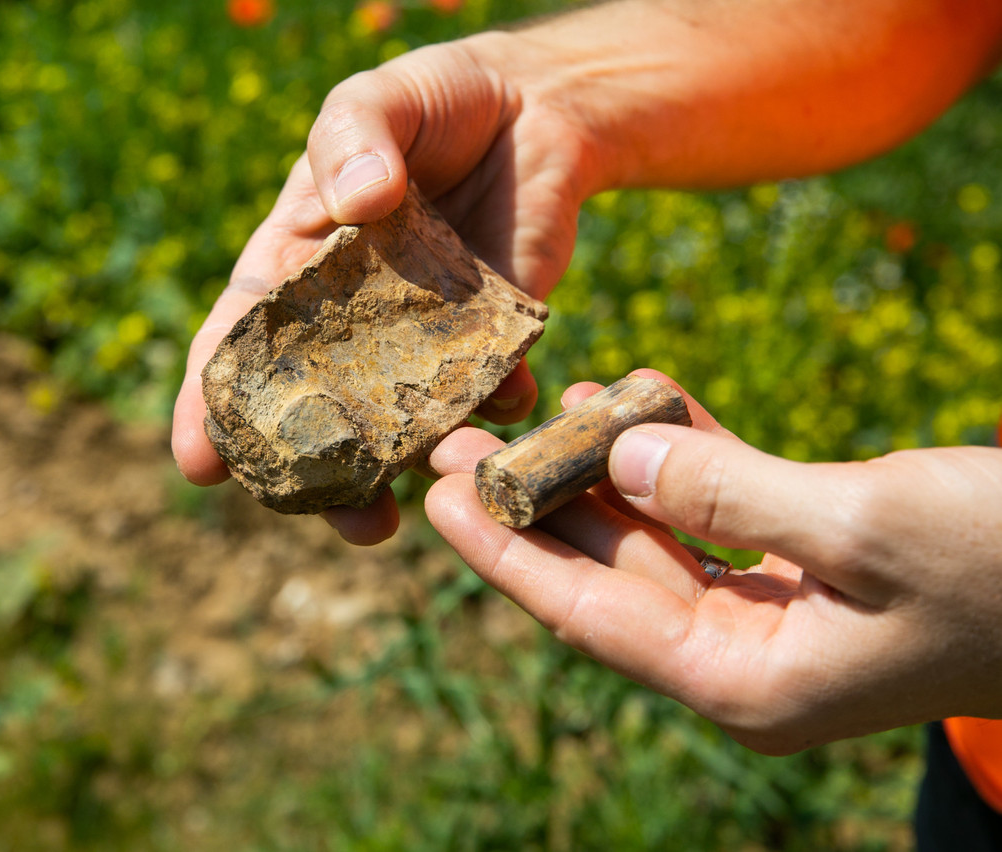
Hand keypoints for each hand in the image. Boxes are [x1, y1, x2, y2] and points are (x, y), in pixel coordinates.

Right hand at [172, 31, 602, 543]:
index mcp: (294, 267)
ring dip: (394, 468)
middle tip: (310, 509)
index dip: (209, 403)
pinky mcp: (490, 339)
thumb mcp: (377, 100)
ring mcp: (420, 338)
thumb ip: (355, 136)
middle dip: (304, 471)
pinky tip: (507, 402)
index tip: (198, 461)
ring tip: (387, 517)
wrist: (535, 109)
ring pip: (395, 423)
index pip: (238, 343)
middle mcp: (350, 320)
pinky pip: (488, 392)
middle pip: (312, 410)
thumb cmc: (432, 101)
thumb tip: (360, 200)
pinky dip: (494, 407)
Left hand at [425, 368, 1001, 753]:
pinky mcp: (811, 565)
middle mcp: (747, 658)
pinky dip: (682, 456)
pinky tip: (638, 402)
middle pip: (610, 575)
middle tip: (461, 443)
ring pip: (660, 535)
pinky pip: (719, 510)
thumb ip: (729, 492)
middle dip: (537, 505)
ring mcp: (777, 614)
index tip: (435, 500)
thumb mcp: (867, 526)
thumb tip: (620, 454)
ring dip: (606, 471)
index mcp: (748, 683)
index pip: (590, 616)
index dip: (505, 555)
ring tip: (545, 404)